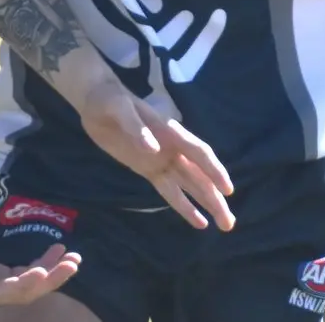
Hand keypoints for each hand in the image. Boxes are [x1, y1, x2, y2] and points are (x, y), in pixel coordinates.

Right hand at [0, 208, 80, 305]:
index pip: (5, 291)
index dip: (27, 283)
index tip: (45, 270)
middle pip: (23, 292)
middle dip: (50, 279)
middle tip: (74, 263)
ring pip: (25, 284)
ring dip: (50, 271)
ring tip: (73, 257)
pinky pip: (19, 273)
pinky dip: (38, 263)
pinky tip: (54, 252)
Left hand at [77, 79, 235, 231]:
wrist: (95, 102)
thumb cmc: (109, 99)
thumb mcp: (118, 107)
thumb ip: (135, 127)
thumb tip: (153, 149)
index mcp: (170, 131)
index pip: (198, 153)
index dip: (213, 170)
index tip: (227, 189)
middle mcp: (172, 148)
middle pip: (200, 175)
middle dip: (215, 197)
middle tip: (229, 222)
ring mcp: (162, 160)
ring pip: (190, 186)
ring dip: (207, 204)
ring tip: (224, 225)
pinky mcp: (149, 170)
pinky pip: (169, 191)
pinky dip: (184, 206)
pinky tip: (198, 222)